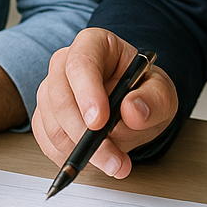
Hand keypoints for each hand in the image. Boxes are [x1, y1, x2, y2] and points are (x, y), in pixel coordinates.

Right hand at [32, 28, 177, 178]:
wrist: (133, 106)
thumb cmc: (142, 91)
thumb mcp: (161, 91)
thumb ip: (154, 99)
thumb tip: (132, 110)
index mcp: (93, 44)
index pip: (80, 64)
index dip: (87, 94)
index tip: (100, 122)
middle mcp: (64, 64)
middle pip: (60, 98)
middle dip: (85, 135)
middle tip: (114, 159)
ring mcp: (50, 91)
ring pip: (52, 125)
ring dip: (81, 152)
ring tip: (114, 162)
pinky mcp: (45, 118)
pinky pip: (48, 143)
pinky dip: (70, 159)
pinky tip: (95, 160)